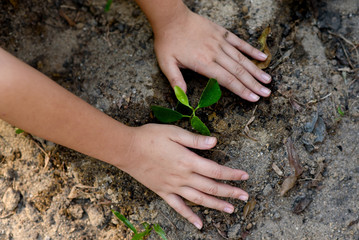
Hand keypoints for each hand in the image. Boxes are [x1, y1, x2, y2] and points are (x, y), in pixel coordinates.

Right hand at [118, 124, 248, 228]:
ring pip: (199, 199)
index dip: (231, 174)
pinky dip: (189, 216)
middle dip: (230, 192)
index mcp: (188, 160)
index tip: (245, 177)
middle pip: (211, 187)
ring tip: (230, 210)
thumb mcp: (174, 132)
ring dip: (216, 205)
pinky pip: (178, 207)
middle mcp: (183, 176)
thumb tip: (215, 141)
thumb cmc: (150, 137)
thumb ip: (195, 140)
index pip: (215, 170)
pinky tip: (199, 224)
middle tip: (245, 197)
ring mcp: (173, 187)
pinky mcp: (163, 192)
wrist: (126, 149)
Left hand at [153, 9, 271, 101]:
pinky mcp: (221, 33)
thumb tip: (182, 97)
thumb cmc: (168, 42)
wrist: (171, 18)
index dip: (242, 90)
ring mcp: (220, 42)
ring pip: (241, 59)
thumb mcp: (166, 64)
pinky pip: (239, 42)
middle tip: (267, 94)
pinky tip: (262, 57)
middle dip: (254, 84)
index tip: (253, 99)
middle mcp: (215, 54)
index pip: (227, 80)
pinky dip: (251, 50)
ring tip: (268, 80)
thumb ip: (176, 81)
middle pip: (238, 72)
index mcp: (203, 63)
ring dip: (256, 70)